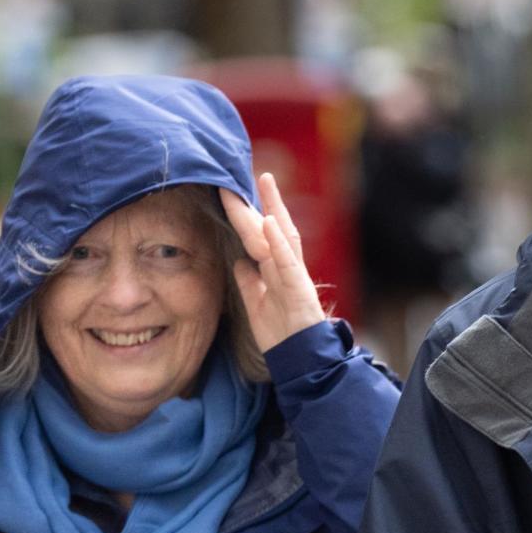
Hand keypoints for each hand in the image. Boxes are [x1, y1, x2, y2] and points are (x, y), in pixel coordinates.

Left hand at [220, 173, 325, 351]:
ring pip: (283, 235)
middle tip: (248, 173)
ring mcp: (294, 274)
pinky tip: (269, 221)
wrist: (299, 359)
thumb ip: (249, 283)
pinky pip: (288, 260)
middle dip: (260, 200)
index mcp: (276, 270)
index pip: (261, 235)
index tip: (232, 191)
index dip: (247, 213)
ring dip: (274, 207)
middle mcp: (287, 266)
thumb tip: (238, 263)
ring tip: (264, 182)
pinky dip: (278, 241)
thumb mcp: (257, 305)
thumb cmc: (281, 334)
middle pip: (272, 226)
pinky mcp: (299, 287)